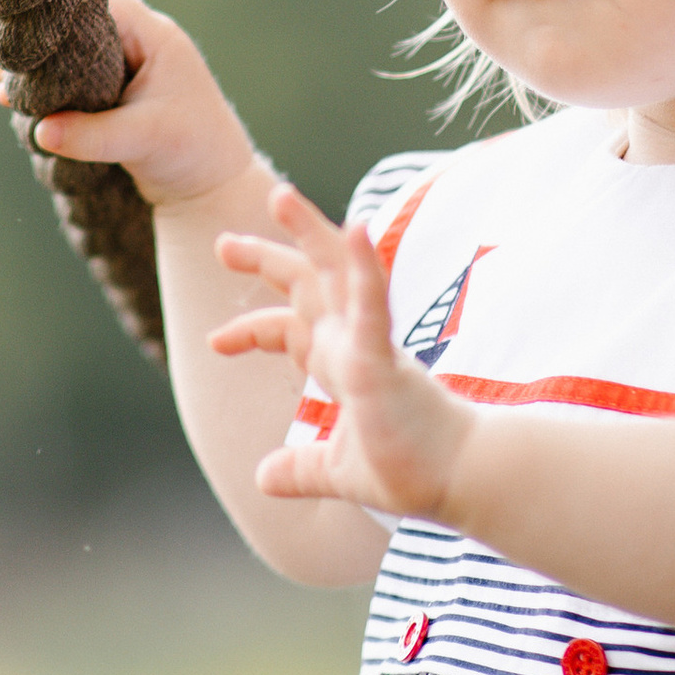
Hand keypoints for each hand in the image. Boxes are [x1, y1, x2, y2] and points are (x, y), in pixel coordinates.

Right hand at [10, 0, 258, 209]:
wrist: (211, 189)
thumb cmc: (191, 153)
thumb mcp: (142, 140)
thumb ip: (91, 135)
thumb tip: (39, 130)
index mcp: (155, 37)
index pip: (103, 3)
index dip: (63, 11)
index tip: (23, 26)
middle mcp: (142, 45)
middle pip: (83, 27)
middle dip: (45, 43)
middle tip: (3, 57)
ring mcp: (129, 69)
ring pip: (76, 55)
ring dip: (43, 69)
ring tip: (1, 80)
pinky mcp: (117, 95)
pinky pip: (77, 81)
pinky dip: (52, 89)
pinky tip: (16, 99)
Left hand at [212, 185, 478, 522]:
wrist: (461, 480)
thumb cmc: (414, 468)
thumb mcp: (340, 471)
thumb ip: (303, 469)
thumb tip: (262, 478)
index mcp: (344, 364)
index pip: (293, 329)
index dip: (253, 327)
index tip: (213, 342)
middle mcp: (355, 343)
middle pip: (307, 285)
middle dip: (266, 259)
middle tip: (222, 242)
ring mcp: (370, 344)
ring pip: (338, 273)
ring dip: (310, 231)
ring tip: (280, 194)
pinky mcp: (386, 356)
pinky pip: (373, 304)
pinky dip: (364, 267)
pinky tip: (358, 228)